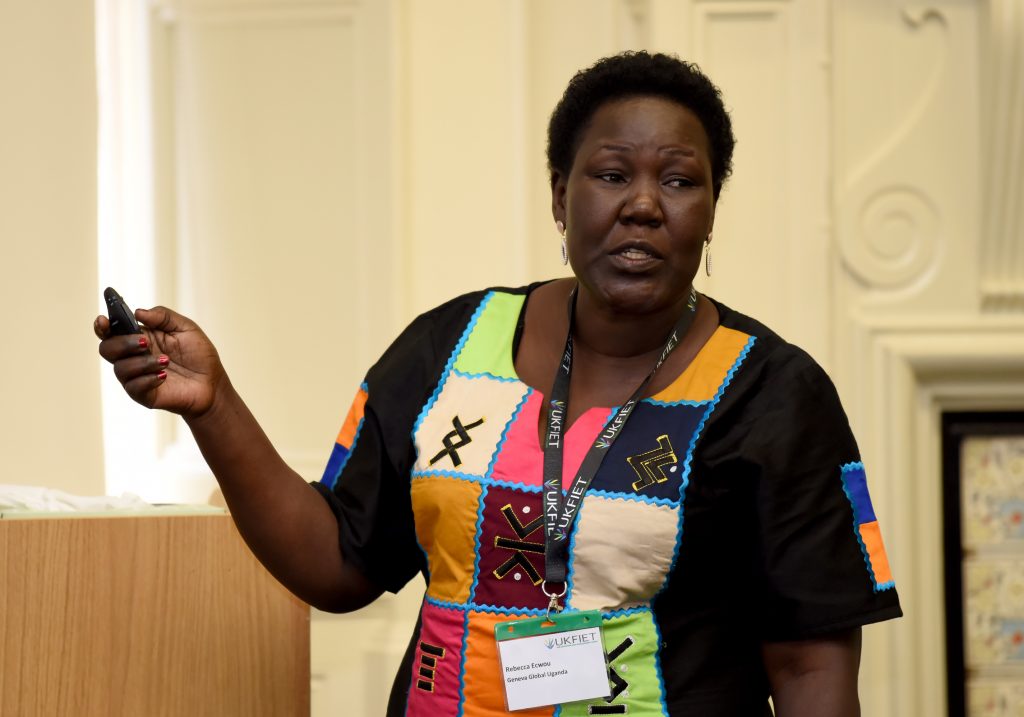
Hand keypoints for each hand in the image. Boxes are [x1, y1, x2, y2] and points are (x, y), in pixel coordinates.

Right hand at [94, 306, 226, 418]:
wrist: (213, 383)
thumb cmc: (198, 355)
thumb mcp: (186, 328)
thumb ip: (163, 316)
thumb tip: (138, 311)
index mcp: (139, 337)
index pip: (111, 331)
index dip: (102, 326)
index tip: (103, 320)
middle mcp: (133, 357)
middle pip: (108, 349)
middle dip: (123, 343)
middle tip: (145, 342)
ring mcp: (137, 377)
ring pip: (121, 368)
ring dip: (142, 362)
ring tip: (166, 361)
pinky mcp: (144, 395)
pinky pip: (134, 387)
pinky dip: (147, 379)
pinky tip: (164, 376)